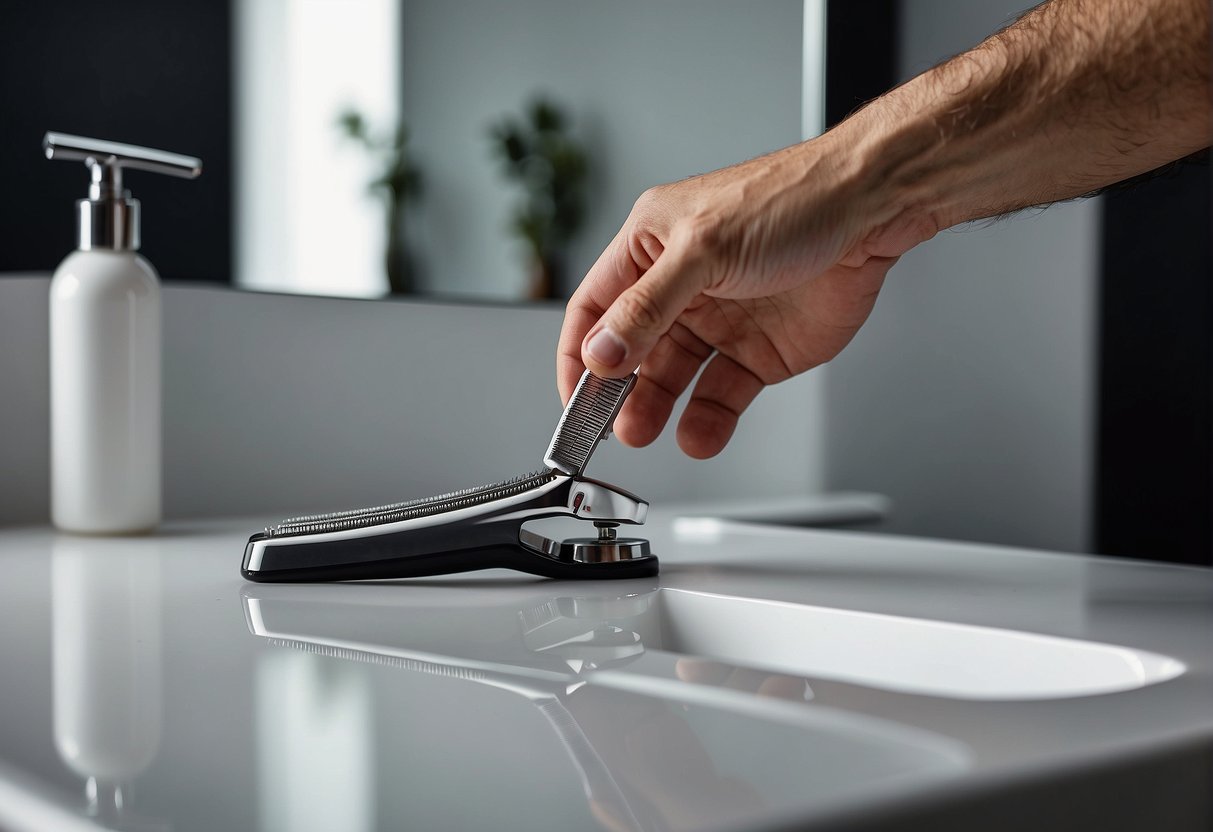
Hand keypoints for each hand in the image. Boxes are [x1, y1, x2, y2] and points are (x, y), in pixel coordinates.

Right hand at [558, 134, 929, 458]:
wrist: (872, 211)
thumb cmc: (792, 200)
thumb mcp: (702, 249)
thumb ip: (647, 306)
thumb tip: (602, 350)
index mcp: (652, 246)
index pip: (595, 306)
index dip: (578, 352)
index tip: (573, 396)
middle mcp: (681, 284)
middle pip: (631, 350)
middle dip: (616, 390)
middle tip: (609, 425)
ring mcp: (720, 320)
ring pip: (673, 377)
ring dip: (655, 407)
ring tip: (645, 430)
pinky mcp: (758, 351)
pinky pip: (722, 394)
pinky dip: (708, 419)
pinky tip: (699, 433)